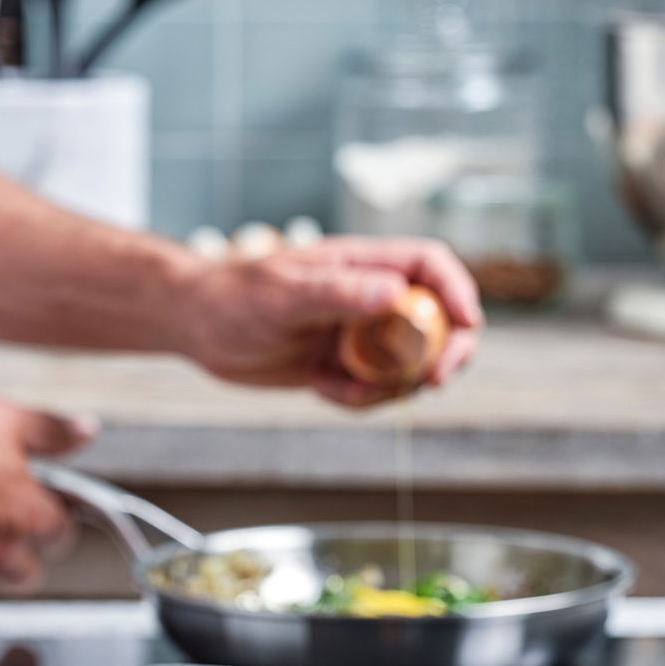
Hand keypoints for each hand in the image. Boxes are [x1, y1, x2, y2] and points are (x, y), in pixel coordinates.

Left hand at [178, 237, 482, 408]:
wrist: (196, 327)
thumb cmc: (233, 296)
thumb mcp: (284, 294)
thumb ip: (339, 293)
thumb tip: (395, 293)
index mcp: (363, 265)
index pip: (431, 267)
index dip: (458, 292)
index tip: (468, 325)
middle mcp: (369, 298)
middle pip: (436, 320)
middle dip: (445, 352)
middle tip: (434, 383)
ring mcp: (357, 334)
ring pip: (408, 364)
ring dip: (393, 386)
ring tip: (343, 389)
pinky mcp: (341, 366)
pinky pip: (372, 390)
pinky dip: (358, 400)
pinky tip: (321, 390)